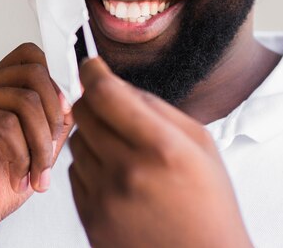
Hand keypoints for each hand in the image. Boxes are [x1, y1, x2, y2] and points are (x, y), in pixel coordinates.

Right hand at [0, 43, 73, 246]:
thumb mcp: (38, 147)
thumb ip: (55, 118)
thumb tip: (79, 95)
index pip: (30, 56)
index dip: (56, 83)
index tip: (65, 119)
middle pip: (33, 74)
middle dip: (54, 118)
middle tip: (51, 157)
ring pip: (24, 101)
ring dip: (40, 145)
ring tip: (37, 176)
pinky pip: (4, 123)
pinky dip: (20, 155)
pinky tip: (16, 178)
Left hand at [69, 58, 252, 247]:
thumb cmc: (209, 203)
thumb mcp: (200, 143)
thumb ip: (156, 108)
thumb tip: (116, 84)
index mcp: (160, 147)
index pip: (105, 93)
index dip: (92, 70)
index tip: (91, 64)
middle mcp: (127, 171)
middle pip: (83, 113)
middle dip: (91, 99)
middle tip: (107, 103)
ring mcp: (105, 198)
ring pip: (76, 142)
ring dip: (92, 134)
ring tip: (121, 148)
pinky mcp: (90, 218)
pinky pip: (74, 172)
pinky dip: (89, 164)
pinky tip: (115, 173)